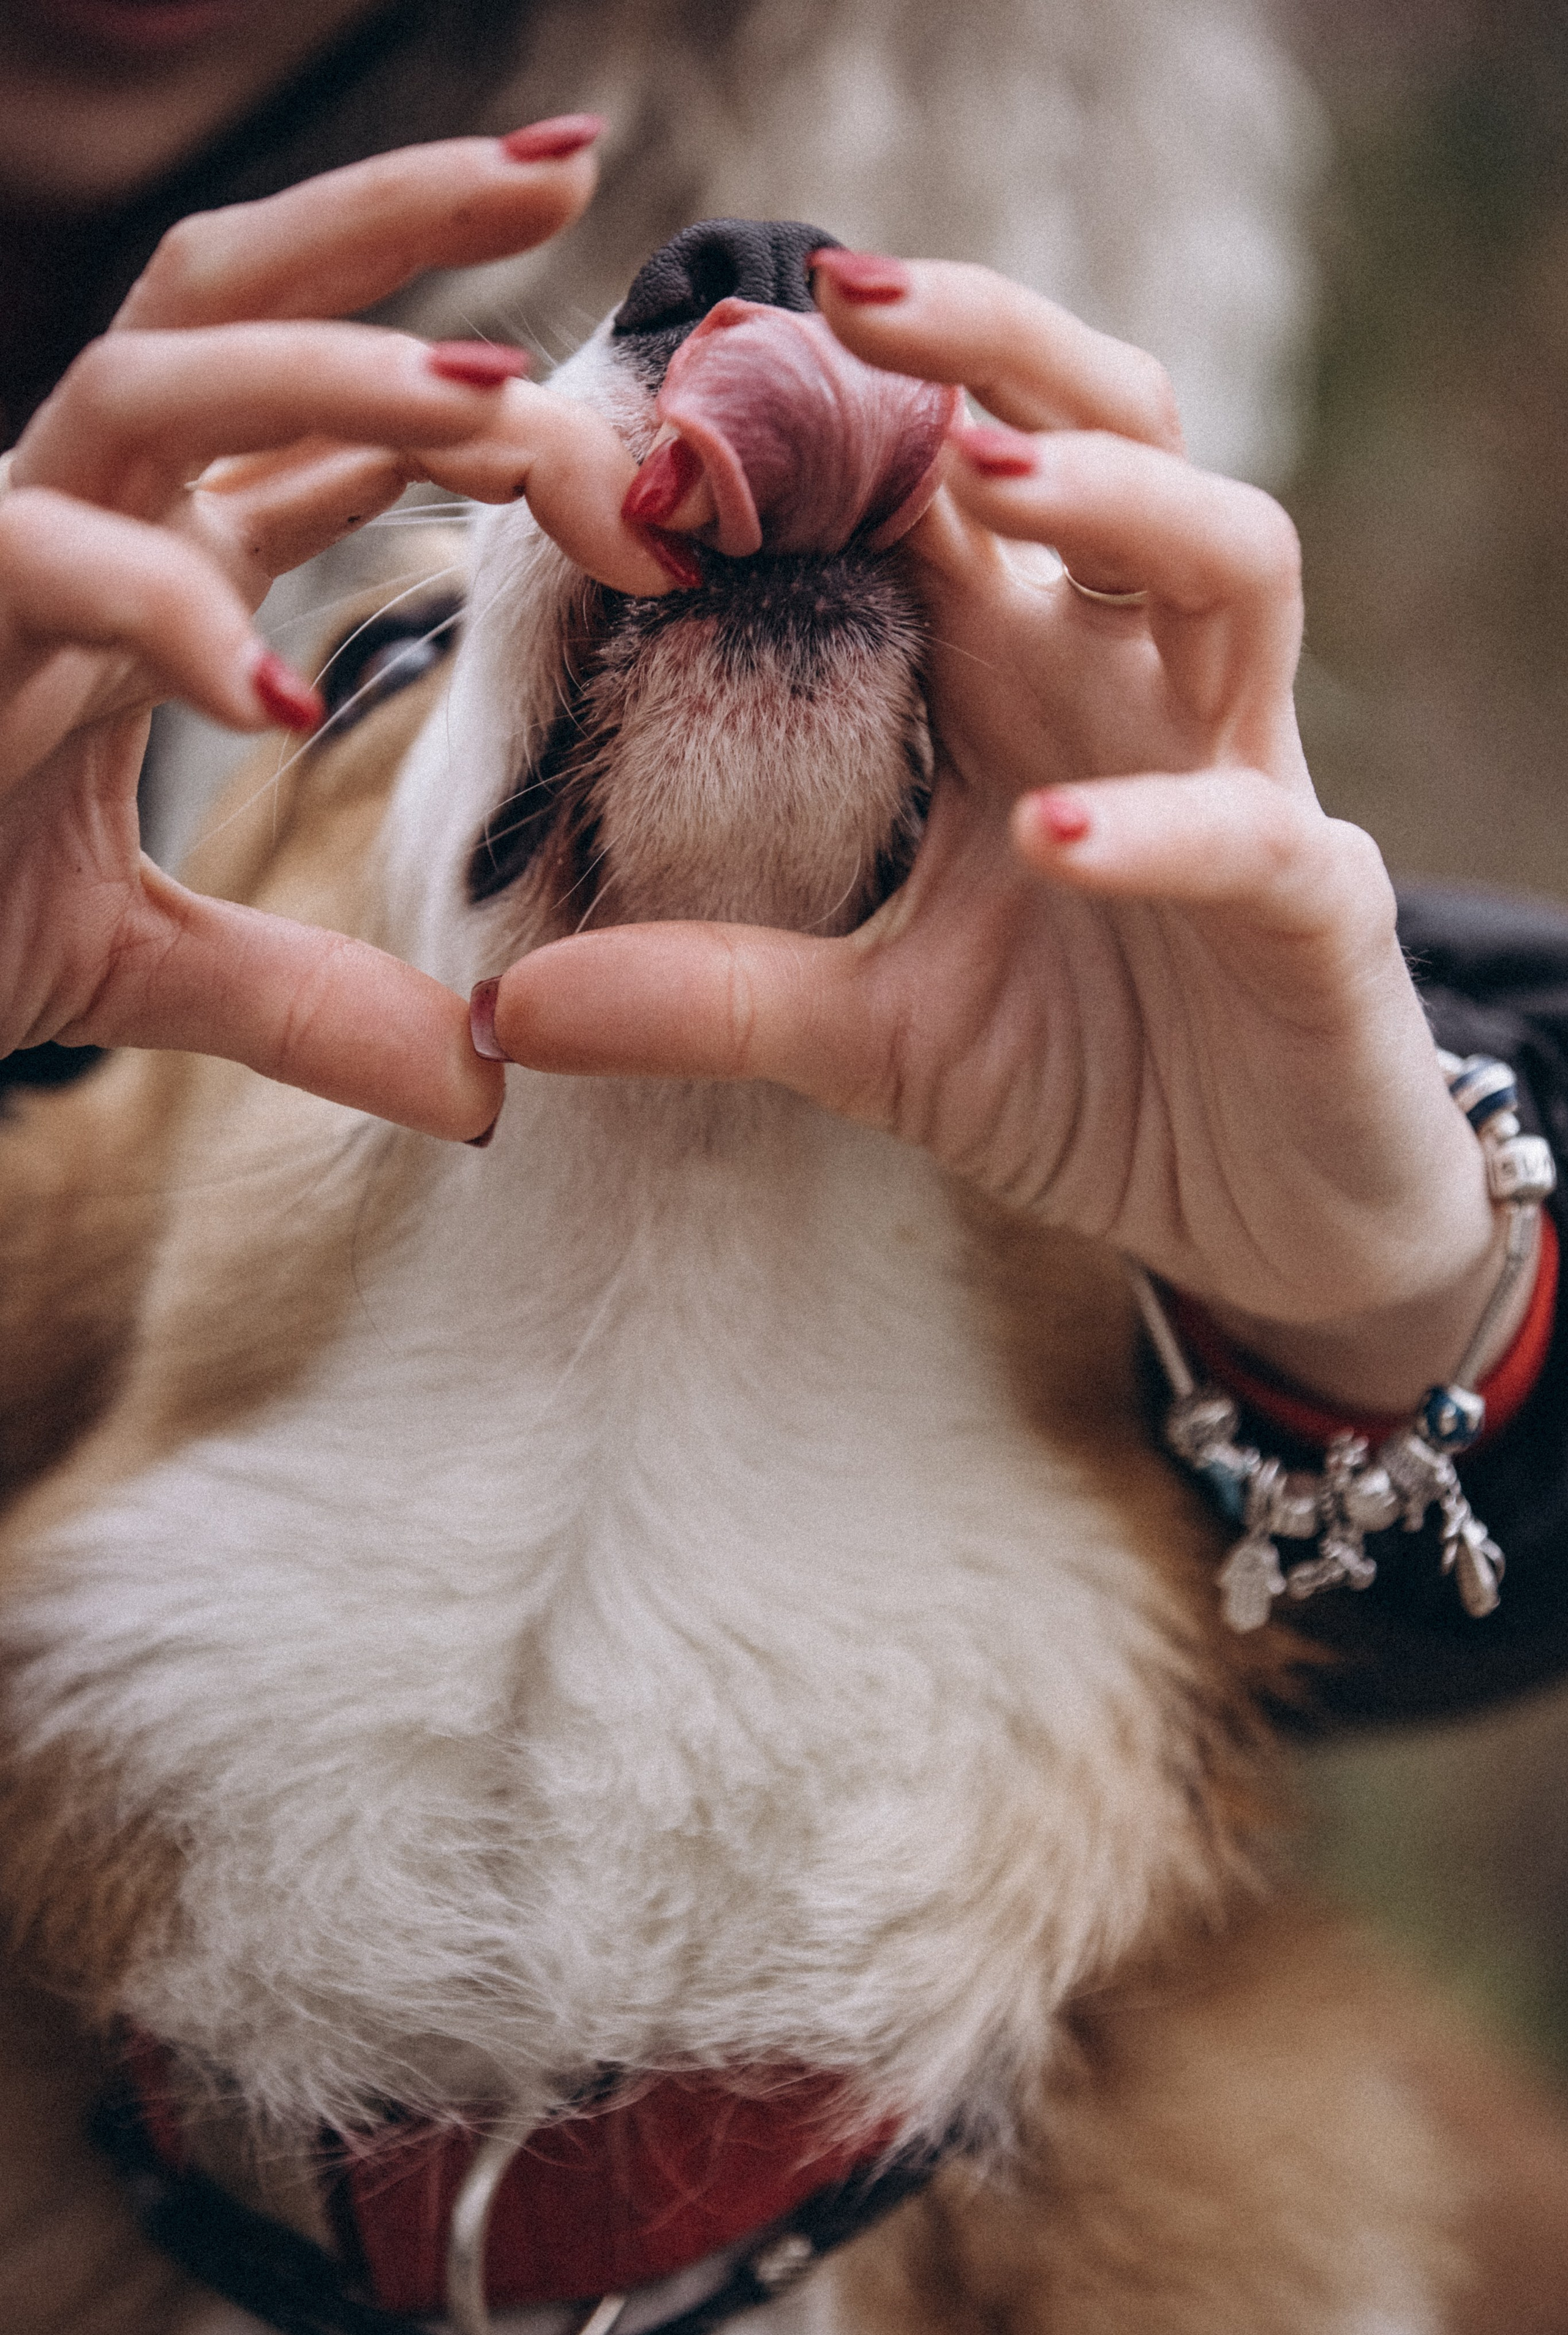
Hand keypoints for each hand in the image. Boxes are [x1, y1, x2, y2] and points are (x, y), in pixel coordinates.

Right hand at [0, 123, 669, 1141]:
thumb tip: (479, 1086)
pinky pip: (45, 570)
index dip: (456, 357)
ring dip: (327, 370)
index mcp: (145, 553)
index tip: (613, 351)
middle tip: (573, 166)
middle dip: (396, 219)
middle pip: (235, 298)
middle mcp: (80, 516)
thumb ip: (309, 1000)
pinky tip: (271, 686)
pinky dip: (163, 613)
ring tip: (493, 400)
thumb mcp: (147, 966)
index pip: (314, 410)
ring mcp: (1, 553)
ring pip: (154, 383)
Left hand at [477, 256, 1507, 1411]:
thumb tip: (502, 1013)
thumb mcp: (864, 1037)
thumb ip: (705, 995)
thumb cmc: (1088, 1083)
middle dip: (993, 348)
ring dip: (1114, 497)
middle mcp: (1133, 695)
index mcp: (1020, 689)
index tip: (684, 372)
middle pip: (1108, 435)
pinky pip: (1251, 833)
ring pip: (1228, 559)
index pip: (939, 495)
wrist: (1260, 1217)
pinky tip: (1052, 834)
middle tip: (845, 289)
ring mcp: (1238, 783)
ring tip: (981, 474)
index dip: (833, 417)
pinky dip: (1156, 824)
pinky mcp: (1317, 908)